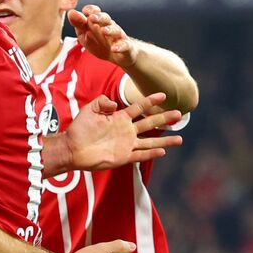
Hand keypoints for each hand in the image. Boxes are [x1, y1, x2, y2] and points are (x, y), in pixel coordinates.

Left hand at [64, 93, 182, 170]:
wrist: (72, 148)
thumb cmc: (79, 128)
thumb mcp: (90, 109)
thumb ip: (102, 102)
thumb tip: (115, 104)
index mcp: (119, 118)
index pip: (138, 107)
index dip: (150, 101)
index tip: (163, 95)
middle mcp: (126, 130)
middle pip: (149, 123)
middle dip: (164, 119)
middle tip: (180, 113)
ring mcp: (126, 144)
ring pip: (150, 141)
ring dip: (165, 140)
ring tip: (180, 138)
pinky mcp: (123, 157)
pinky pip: (140, 155)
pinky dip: (151, 154)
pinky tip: (162, 152)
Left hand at [69, 5, 136, 67]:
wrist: (120, 56)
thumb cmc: (100, 42)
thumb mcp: (85, 34)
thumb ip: (79, 24)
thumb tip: (71, 12)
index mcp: (99, 22)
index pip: (96, 12)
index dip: (91, 10)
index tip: (85, 10)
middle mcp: (110, 26)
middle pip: (106, 19)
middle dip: (99, 17)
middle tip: (92, 18)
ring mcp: (118, 36)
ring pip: (116, 30)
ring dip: (110, 30)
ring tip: (104, 31)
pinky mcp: (126, 47)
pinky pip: (125, 45)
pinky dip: (120, 46)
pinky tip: (114, 48)